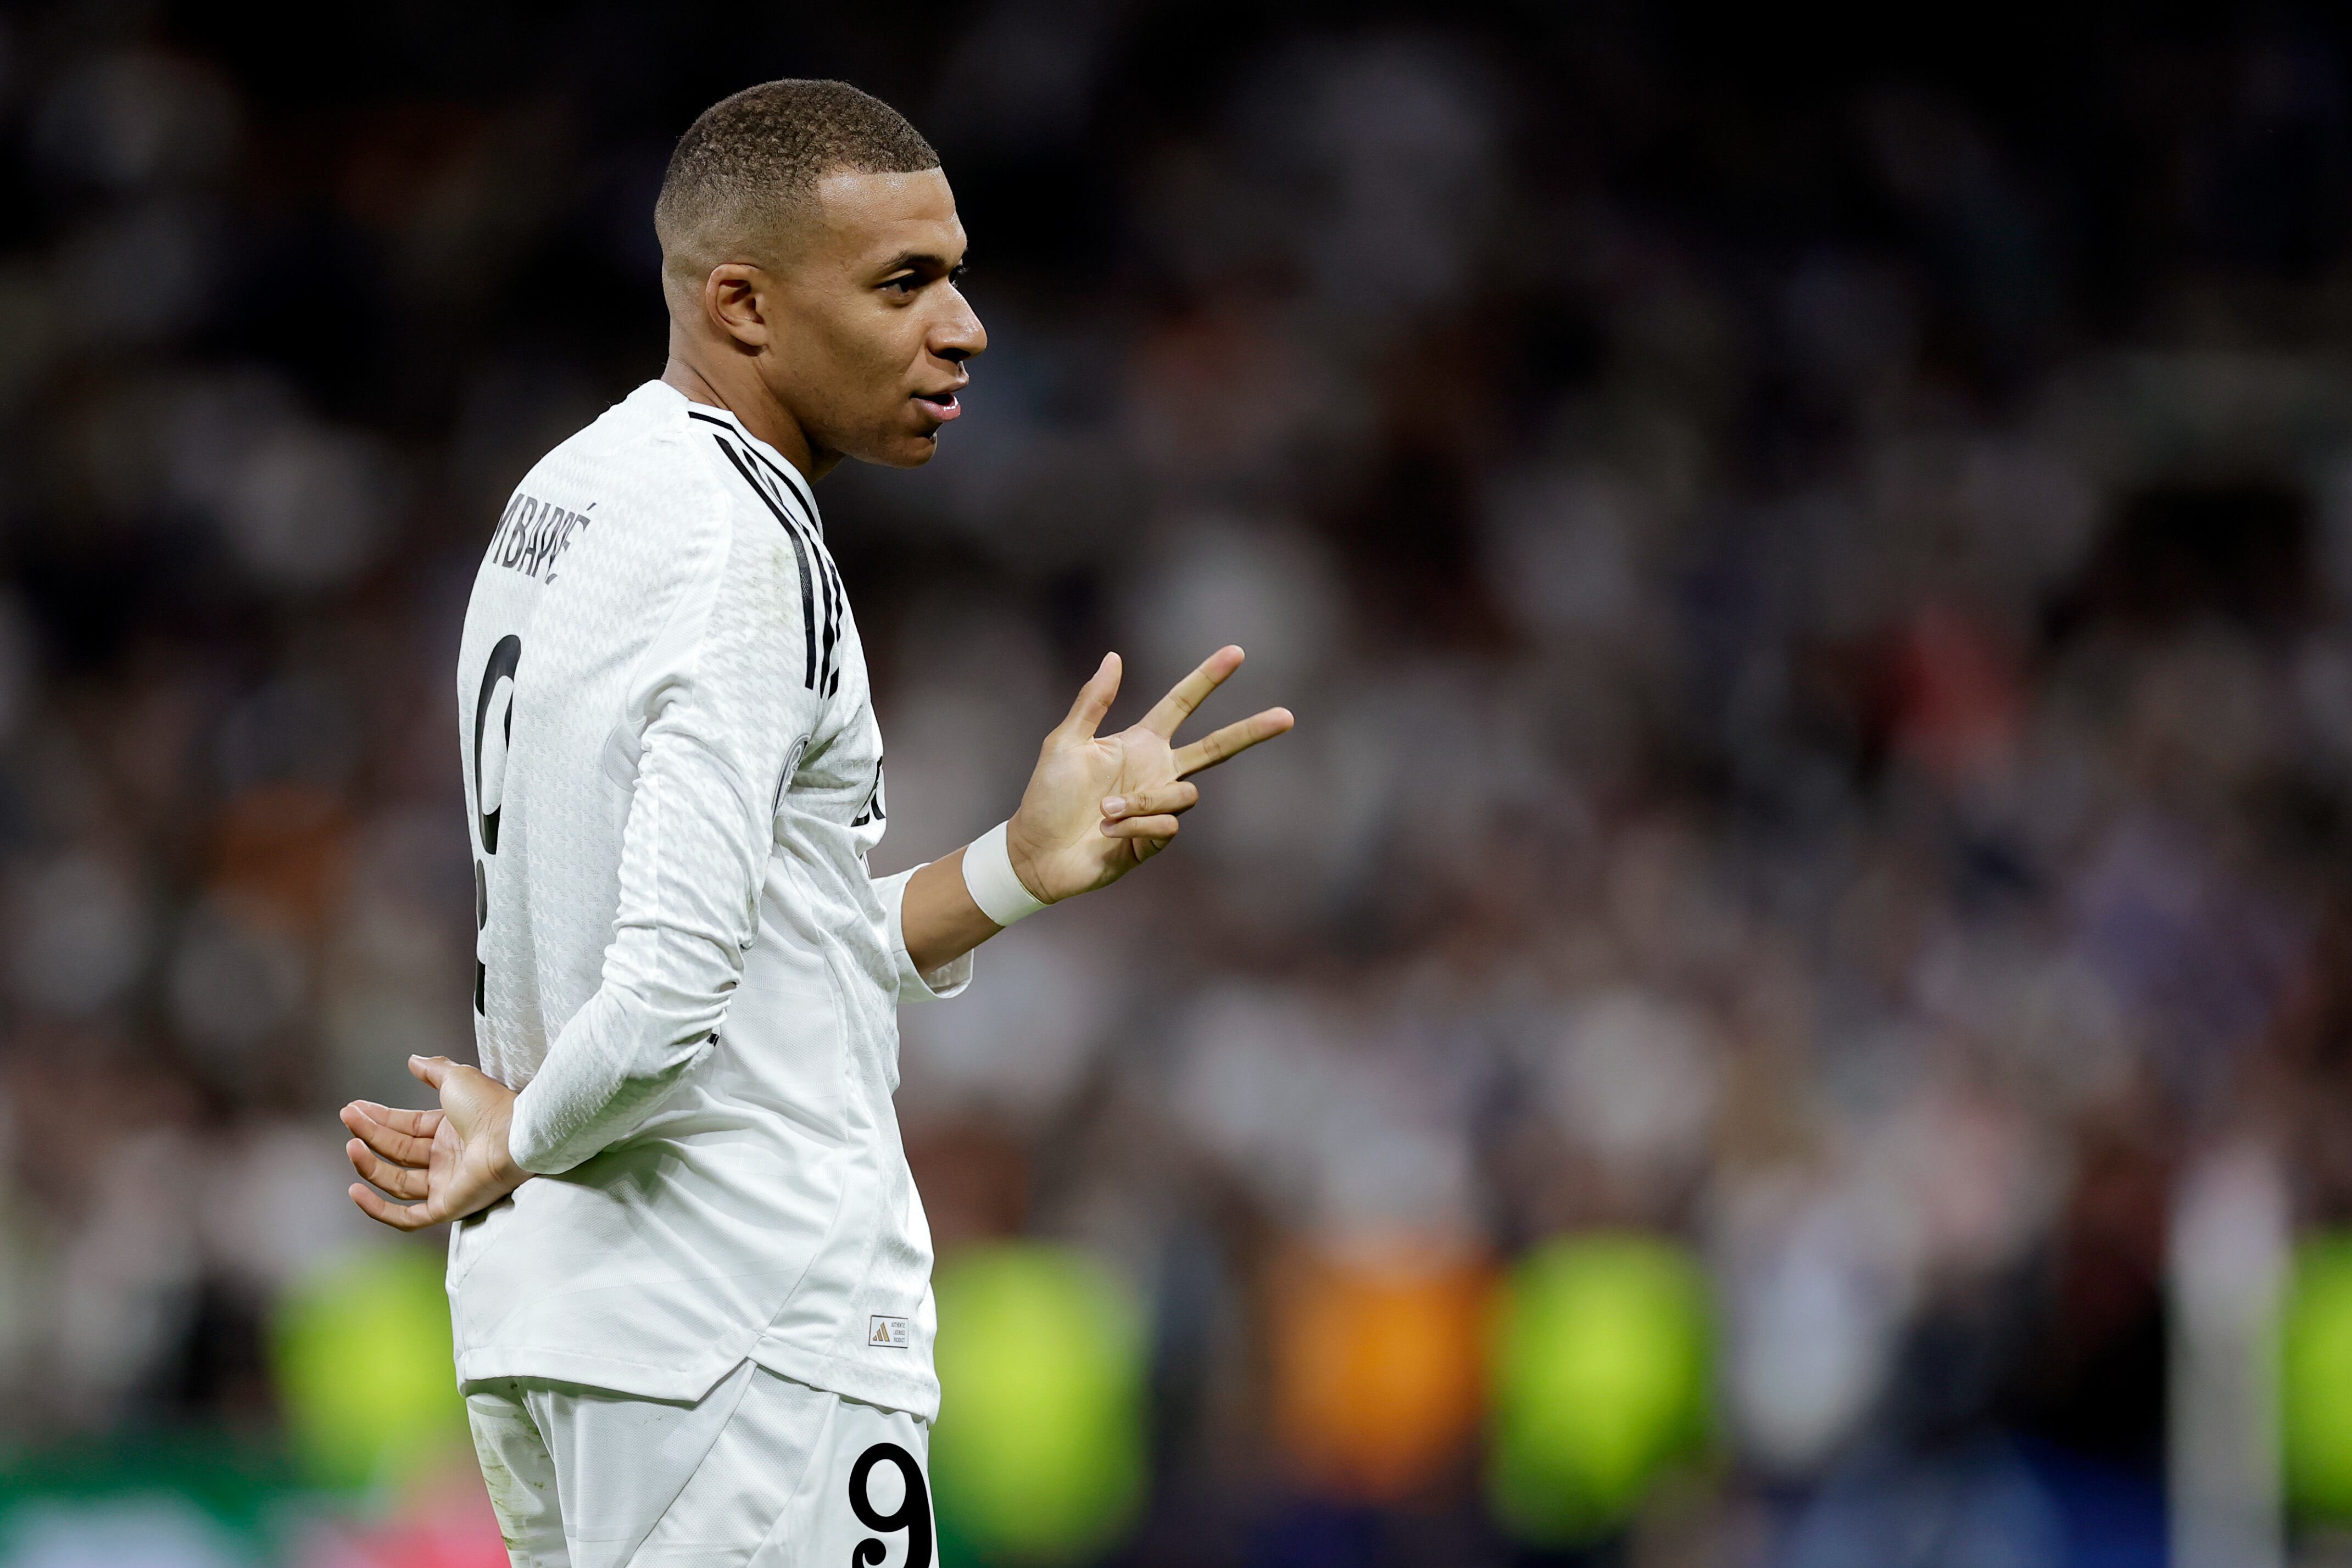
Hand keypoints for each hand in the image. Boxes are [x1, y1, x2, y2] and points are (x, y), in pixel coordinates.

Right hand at [341, 1054, 529, 1230]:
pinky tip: (356, 1191)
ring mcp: (446, 1184)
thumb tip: (413, 1060)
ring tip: (352, 1145)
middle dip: (371, 1134)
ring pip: (397, 1182)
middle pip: (398, 1151)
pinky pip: (407, 1217)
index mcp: (451, 1130)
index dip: (380, 1118)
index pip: (407, 1127)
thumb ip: (434, 1070)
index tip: (354, 1108)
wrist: (513, 1134)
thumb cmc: (491, 1105)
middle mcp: (447, 1158)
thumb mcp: (457, 1078)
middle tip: (348, 1118)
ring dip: (370, 1165)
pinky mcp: (447, 1207)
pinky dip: (379, 1209)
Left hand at [1005, 645, 1292, 903]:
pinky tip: (1107, 834)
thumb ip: (1092, 702)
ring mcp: (1159, 807)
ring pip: (1185, 795)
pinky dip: (1134, 827)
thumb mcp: (1065, 742)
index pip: (1182, 704)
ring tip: (1104, 813)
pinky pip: (1166, 827)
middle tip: (1287, 716)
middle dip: (1251, 731)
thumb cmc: (1045, 796)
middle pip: (1217, 748)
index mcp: (1140, 743)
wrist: (1036, 852)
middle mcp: (1157, 772)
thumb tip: (1113, 656)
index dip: (1208, 678)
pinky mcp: (1155, 841)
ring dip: (1142, 802)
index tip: (1236, 653)